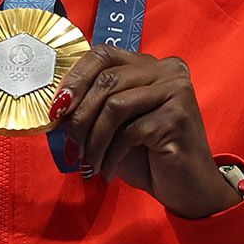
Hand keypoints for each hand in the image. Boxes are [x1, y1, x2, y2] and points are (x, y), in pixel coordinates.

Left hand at [49, 46, 239, 217]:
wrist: (186, 189)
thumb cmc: (148, 157)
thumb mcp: (115, 127)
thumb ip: (93, 107)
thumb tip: (56, 105)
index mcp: (150, 64)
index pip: (104, 54)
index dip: (75, 78)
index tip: (57, 108)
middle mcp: (167, 70)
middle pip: (107, 80)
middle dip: (80, 118)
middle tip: (71, 147)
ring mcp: (176, 90)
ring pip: (115, 104)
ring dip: (94, 139)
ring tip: (89, 162)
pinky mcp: (178, 116)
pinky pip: (130, 131)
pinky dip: (111, 154)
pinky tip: (108, 170)